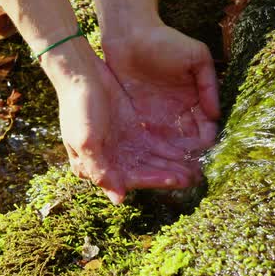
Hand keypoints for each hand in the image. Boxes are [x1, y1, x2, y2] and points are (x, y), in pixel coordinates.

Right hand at [42, 36, 216, 203]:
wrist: (82, 74)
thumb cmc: (79, 108)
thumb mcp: (87, 141)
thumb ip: (101, 171)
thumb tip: (119, 200)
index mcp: (95, 167)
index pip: (130, 180)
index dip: (154, 180)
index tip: (177, 179)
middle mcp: (111, 160)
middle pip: (144, 172)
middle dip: (168, 174)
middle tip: (195, 177)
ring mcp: (122, 145)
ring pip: (151, 159)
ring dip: (171, 164)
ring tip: (195, 167)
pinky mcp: (132, 130)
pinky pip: (153, 144)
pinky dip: (168, 149)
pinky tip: (186, 152)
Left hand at [101, 25, 219, 179]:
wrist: (130, 34)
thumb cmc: (165, 41)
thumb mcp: (196, 57)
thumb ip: (209, 84)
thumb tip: (216, 115)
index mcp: (194, 99)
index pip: (205, 127)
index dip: (208, 142)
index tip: (209, 155)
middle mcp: (177, 112)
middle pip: (187, 141)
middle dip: (191, 158)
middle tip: (194, 175)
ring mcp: (157, 116)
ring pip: (168, 145)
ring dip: (174, 161)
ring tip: (177, 177)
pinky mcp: (137, 118)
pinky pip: (147, 139)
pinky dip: (152, 153)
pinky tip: (155, 165)